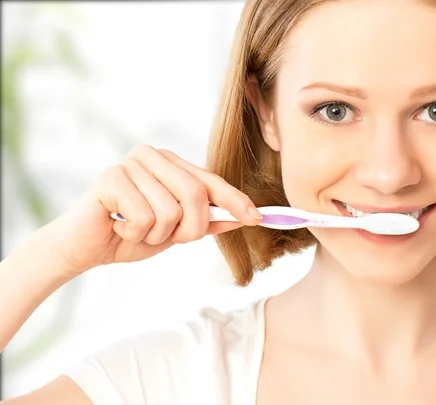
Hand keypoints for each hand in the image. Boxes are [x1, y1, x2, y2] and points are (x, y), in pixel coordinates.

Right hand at [46, 145, 261, 276]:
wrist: (87, 247)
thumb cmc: (131, 234)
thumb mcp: (177, 231)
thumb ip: (207, 221)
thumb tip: (244, 217)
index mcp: (171, 163)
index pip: (211, 180)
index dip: (235, 200)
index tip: (257, 218)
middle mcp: (153, 156)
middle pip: (196, 195)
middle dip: (190, 228)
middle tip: (169, 237)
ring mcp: (131, 164)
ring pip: (171, 211)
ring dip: (158, 235)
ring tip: (137, 229)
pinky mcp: (112, 178)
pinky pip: (145, 218)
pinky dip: (135, 234)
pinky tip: (119, 226)